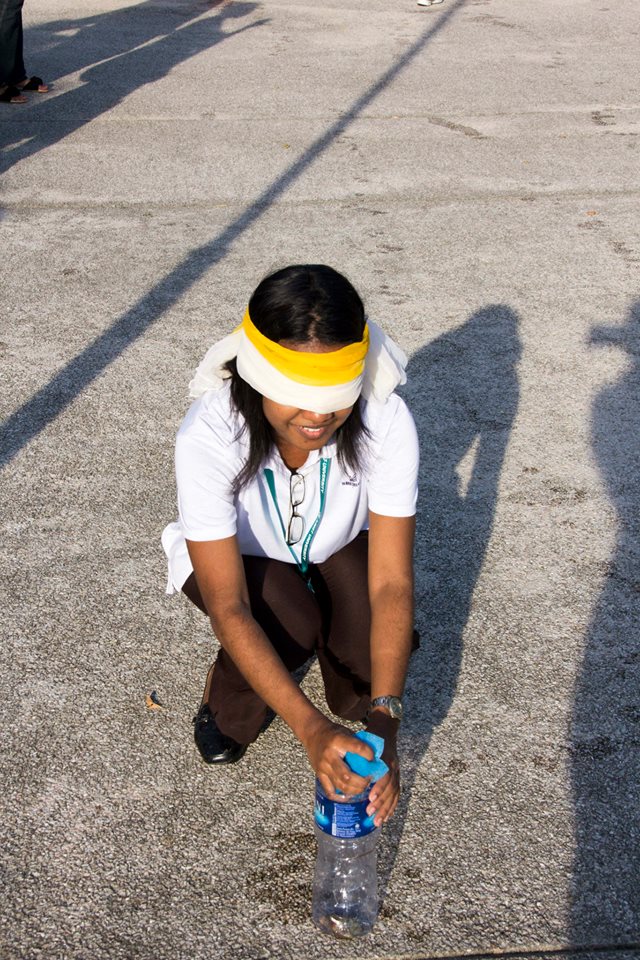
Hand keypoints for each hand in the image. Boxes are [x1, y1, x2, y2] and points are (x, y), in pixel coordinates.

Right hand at [302, 716, 373, 800]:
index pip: (357, 748)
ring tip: (363, 786)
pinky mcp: (319, 775)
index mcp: (338, 741)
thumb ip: (358, 744)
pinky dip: (341, 795)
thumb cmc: (333, 733)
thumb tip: (375, 757)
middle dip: (362, 781)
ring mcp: (323, 767)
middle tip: (370, 779)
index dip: (368, 755)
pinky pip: (330, 791)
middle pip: (348, 776)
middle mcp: (329, 756)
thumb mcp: (346, 732)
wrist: (313, 733)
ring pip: (341, 785)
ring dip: (355, 789)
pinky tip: (350, 793)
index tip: (374, 759)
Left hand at [365, 710, 400, 825]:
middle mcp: (394, 766)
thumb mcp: (363, 739)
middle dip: (381, 802)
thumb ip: (356, 753)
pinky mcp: (397, 777)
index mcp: (386, 758)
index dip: (379, 787)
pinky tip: (385, 818)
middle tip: (370, 812)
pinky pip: (396, 795)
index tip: (370, 797)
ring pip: (394, 794)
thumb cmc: (371, 734)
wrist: (386, 727)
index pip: (386, 776)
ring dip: (386, 808)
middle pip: (391, 788)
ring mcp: (397, 772)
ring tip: (377, 821)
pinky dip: (391, 807)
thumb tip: (343, 768)